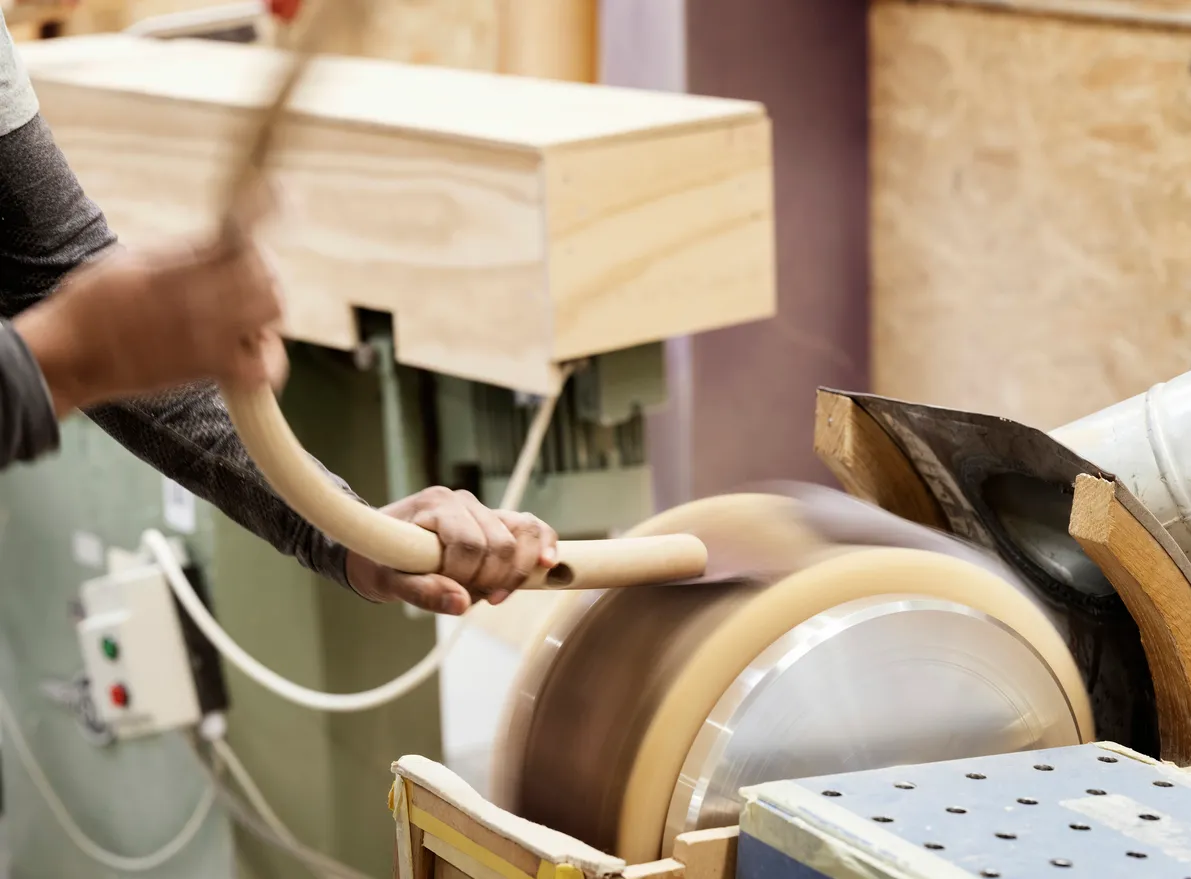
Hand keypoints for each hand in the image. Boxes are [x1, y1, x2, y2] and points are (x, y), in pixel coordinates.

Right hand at [12, 236, 286, 415]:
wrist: (69, 357)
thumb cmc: (90, 305)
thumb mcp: (132, 262)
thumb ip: (181, 254)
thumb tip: (219, 242)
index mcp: (178, 270)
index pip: (241, 248)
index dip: (252, 244)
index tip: (247, 245)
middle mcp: (199, 303)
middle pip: (267, 280)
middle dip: (265, 274)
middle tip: (249, 279)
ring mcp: (209, 339)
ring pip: (272, 316)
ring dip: (268, 310)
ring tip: (248, 314)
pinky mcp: (209, 370)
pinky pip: (262, 370)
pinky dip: (267, 360)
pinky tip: (250, 349)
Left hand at [344, 487, 559, 613]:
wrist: (376, 547)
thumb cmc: (378, 560)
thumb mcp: (387, 582)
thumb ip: (422, 592)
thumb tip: (461, 603)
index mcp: (436, 504)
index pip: (469, 544)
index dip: (464, 578)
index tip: (446, 592)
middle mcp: (463, 500)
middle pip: (499, 544)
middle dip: (488, 580)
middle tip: (465, 598)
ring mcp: (484, 509)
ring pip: (522, 534)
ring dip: (515, 572)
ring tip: (494, 596)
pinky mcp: (497, 522)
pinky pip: (531, 528)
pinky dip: (543, 545)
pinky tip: (547, 564)